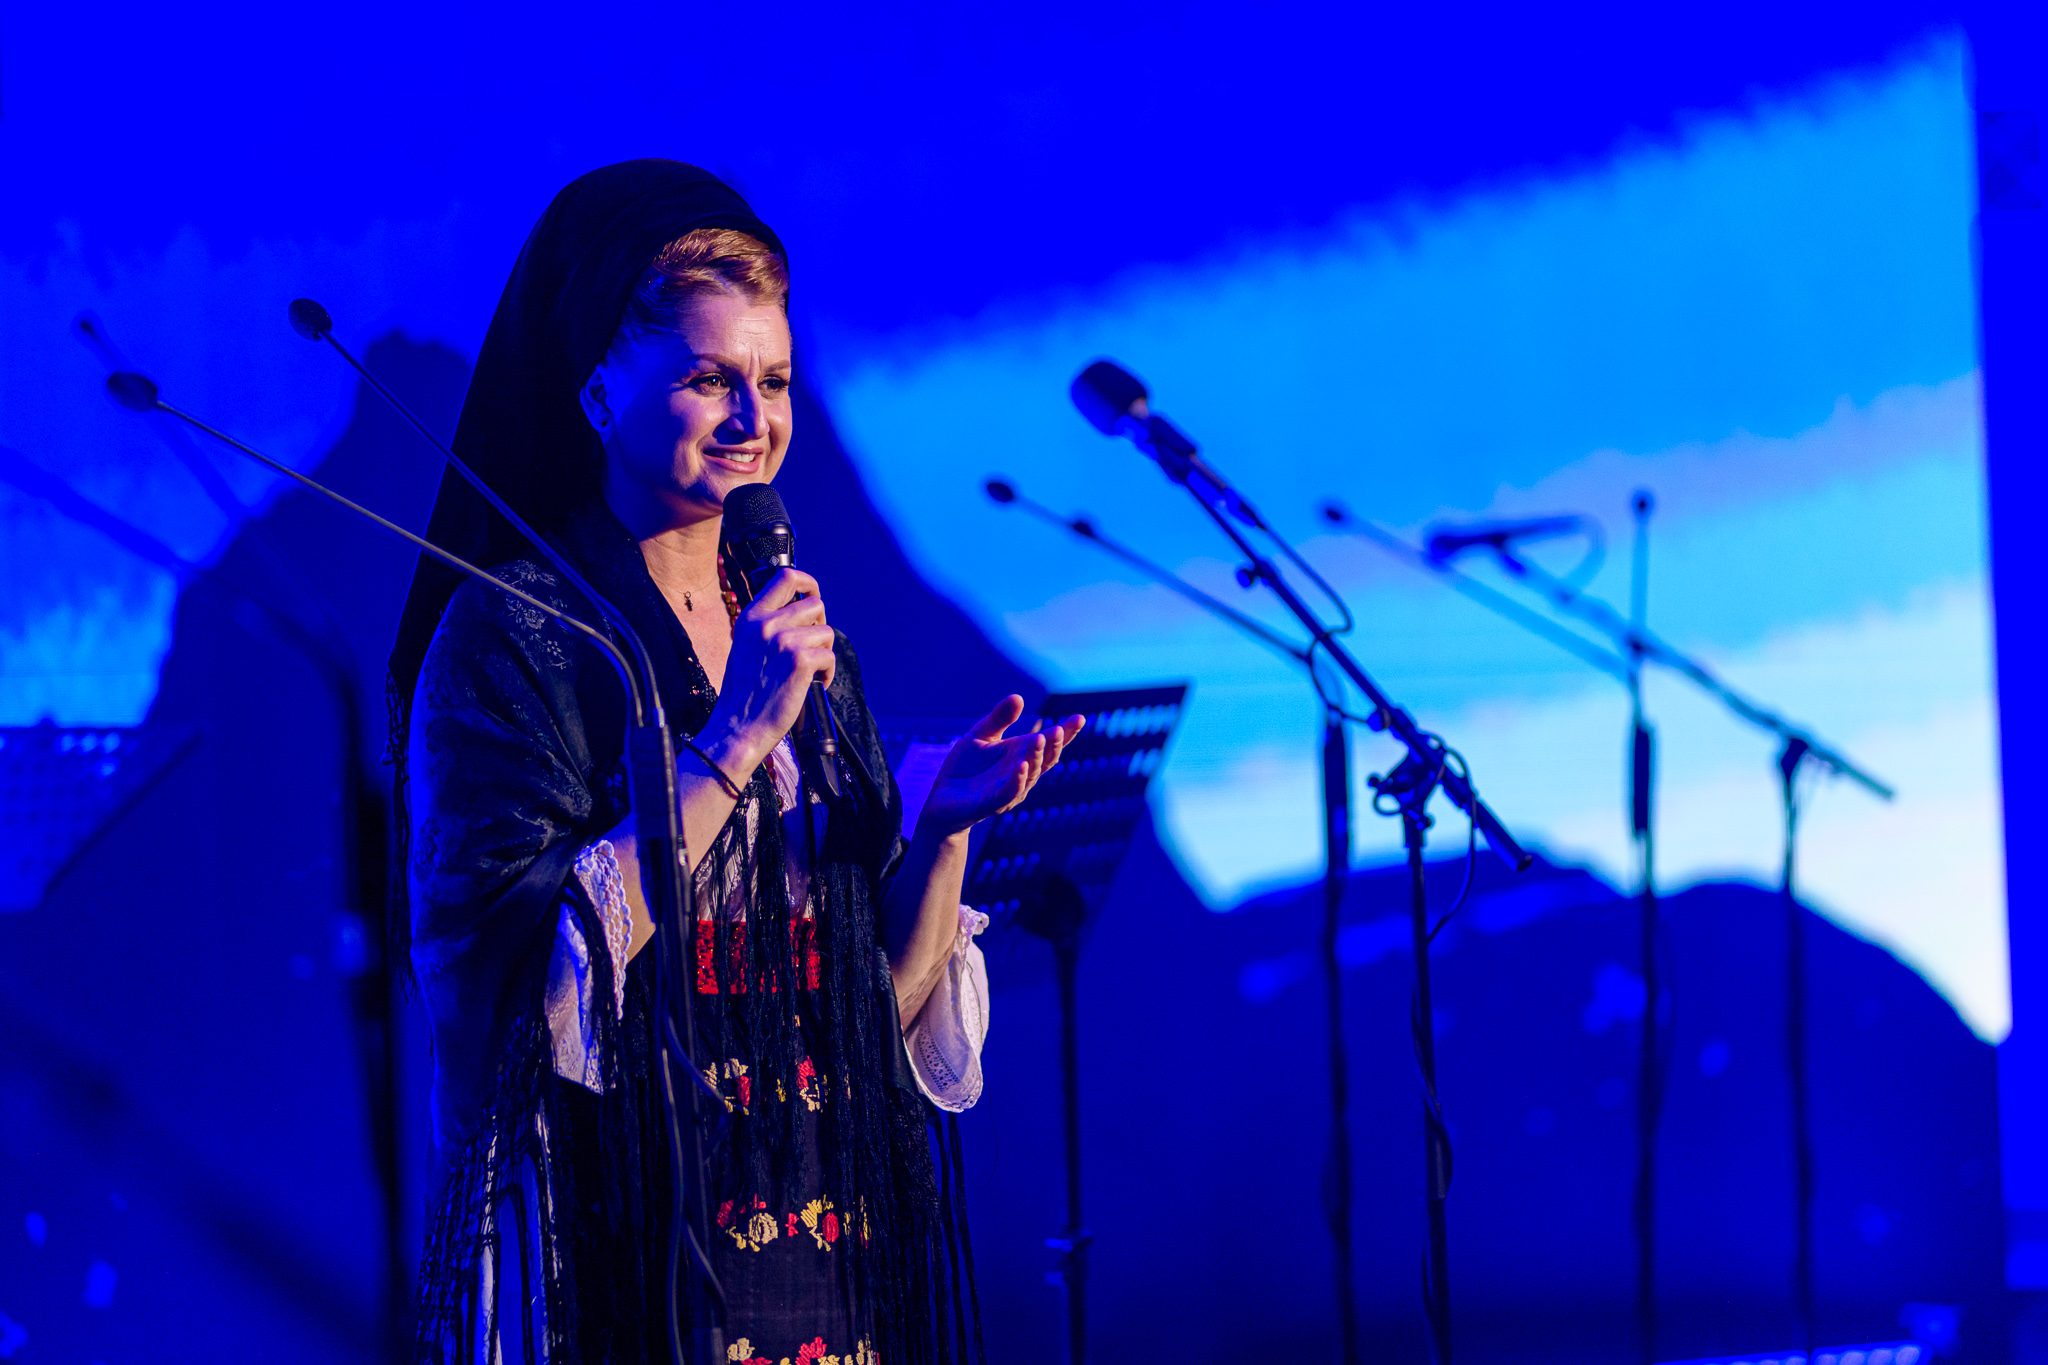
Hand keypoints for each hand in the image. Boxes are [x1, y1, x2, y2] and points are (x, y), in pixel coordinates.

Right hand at [706, 567, 835, 769]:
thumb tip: (799, 613)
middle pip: (815, 604)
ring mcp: (784, 641)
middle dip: (820, 625)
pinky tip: (814, 684)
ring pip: (826, 632)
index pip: (786, 577)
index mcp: (751, 617)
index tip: (812, 595)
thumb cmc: (744, 694)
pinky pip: (830, 657)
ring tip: (810, 671)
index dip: (808, 582)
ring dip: (824, 652)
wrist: (737, 727)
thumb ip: (766, 627)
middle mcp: (767, 624)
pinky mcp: (800, 662)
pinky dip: (827, 674)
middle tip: (811, 648)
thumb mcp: (745, 647)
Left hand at [916, 696, 1085, 838]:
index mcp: (1021, 756)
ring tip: (1040, 738)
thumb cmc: (966, 768)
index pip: (1049, 745)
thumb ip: (999, 718)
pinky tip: (1022, 766)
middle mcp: (1021, 775)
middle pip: (1045, 760)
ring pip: (1030, 775)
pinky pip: (1008, 793)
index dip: (1066, 733)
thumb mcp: (981, 735)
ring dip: (1036, 757)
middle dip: (1053, 745)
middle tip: (1059, 729)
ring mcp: (1009, 791)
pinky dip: (1017, 780)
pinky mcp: (991, 804)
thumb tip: (1018, 697)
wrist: (942, 799)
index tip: (1080, 718)